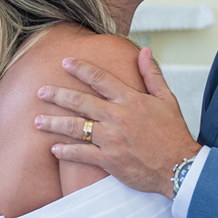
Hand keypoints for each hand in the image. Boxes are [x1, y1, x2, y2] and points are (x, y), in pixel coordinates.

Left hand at [35, 47, 196, 196]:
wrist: (180, 167)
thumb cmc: (174, 133)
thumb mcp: (167, 99)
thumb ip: (152, 74)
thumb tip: (143, 50)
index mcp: (131, 100)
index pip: (100, 79)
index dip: (81, 68)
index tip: (65, 62)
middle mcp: (118, 117)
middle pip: (80, 102)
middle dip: (57, 95)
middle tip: (40, 91)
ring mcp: (113, 139)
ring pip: (76, 127)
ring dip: (54, 123)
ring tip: (37, 121)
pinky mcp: (110, 160)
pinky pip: (82, 154)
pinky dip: (66, 151)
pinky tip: (54, 148)